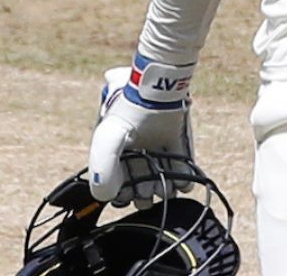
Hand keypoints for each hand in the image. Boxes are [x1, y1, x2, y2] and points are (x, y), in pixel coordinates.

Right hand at [88, 59, 195, 204]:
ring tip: (166, 192)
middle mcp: (137, 149)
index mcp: (115, 150)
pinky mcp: (177, 138)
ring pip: (161, 173)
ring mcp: (158, 144)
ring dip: (165, 187)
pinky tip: (184, 185)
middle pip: (141, 181)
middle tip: (147, 197)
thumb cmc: (127, 113)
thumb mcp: (107, 139)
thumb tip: (107, 196)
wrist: (157, 88)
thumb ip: (102, 168)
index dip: (122, 193)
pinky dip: (184, 176)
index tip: (126, 197)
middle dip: (144, 193)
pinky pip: (182, 161)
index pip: (117, 181)